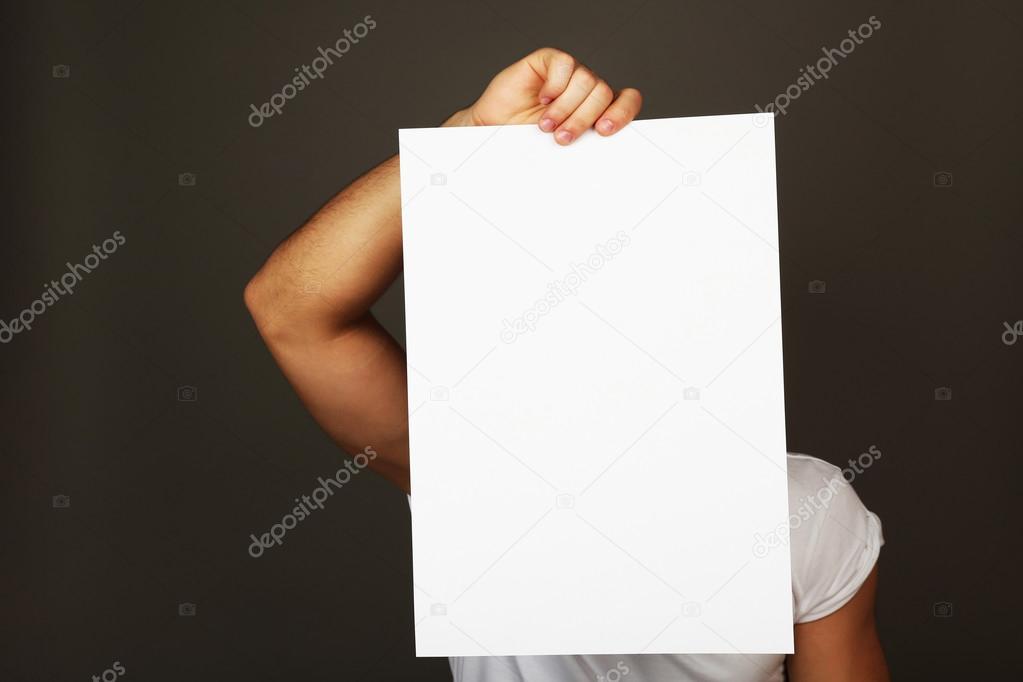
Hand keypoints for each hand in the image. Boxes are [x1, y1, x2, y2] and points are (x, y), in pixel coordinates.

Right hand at [449, 47, 642, 144]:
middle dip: (582, 119)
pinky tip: (542, 99)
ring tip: (546, 125)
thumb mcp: (561, 147)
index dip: (622, 112)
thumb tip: (603, 154)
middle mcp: (587, 89)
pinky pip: (564, 64)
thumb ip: (584, 142)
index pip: (627, 99)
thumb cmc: (526, 140)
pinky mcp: (549, 60)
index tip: (603, 130)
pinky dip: (555, 85)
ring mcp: (569, 73)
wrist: (493, 130)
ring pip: (586, 80)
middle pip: (604, 92)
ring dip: (565, 108)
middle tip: (562, 137)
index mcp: (598, 108)